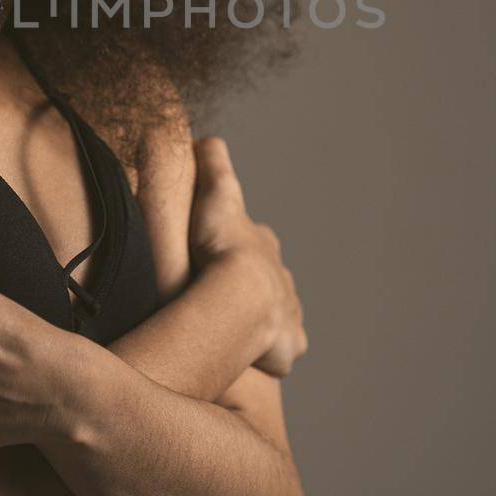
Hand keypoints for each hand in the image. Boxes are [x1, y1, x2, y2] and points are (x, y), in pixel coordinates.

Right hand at [188, 137, 307, 377]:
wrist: (242, 289)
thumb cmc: (224, 243)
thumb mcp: (216, 192)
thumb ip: (212, 165)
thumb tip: (206, 138)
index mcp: (262, 246)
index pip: (252, 246)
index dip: (234, 253)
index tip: (216, 260)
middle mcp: (282, 278)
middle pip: (270, 282)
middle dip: (255, 291)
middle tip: (224, 303)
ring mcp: (288, 312)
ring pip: (279, 318)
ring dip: (263, 325)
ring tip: (240, 336)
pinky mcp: (289, 343)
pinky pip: (283, 352)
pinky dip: (272, 353)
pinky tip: (254, 358)